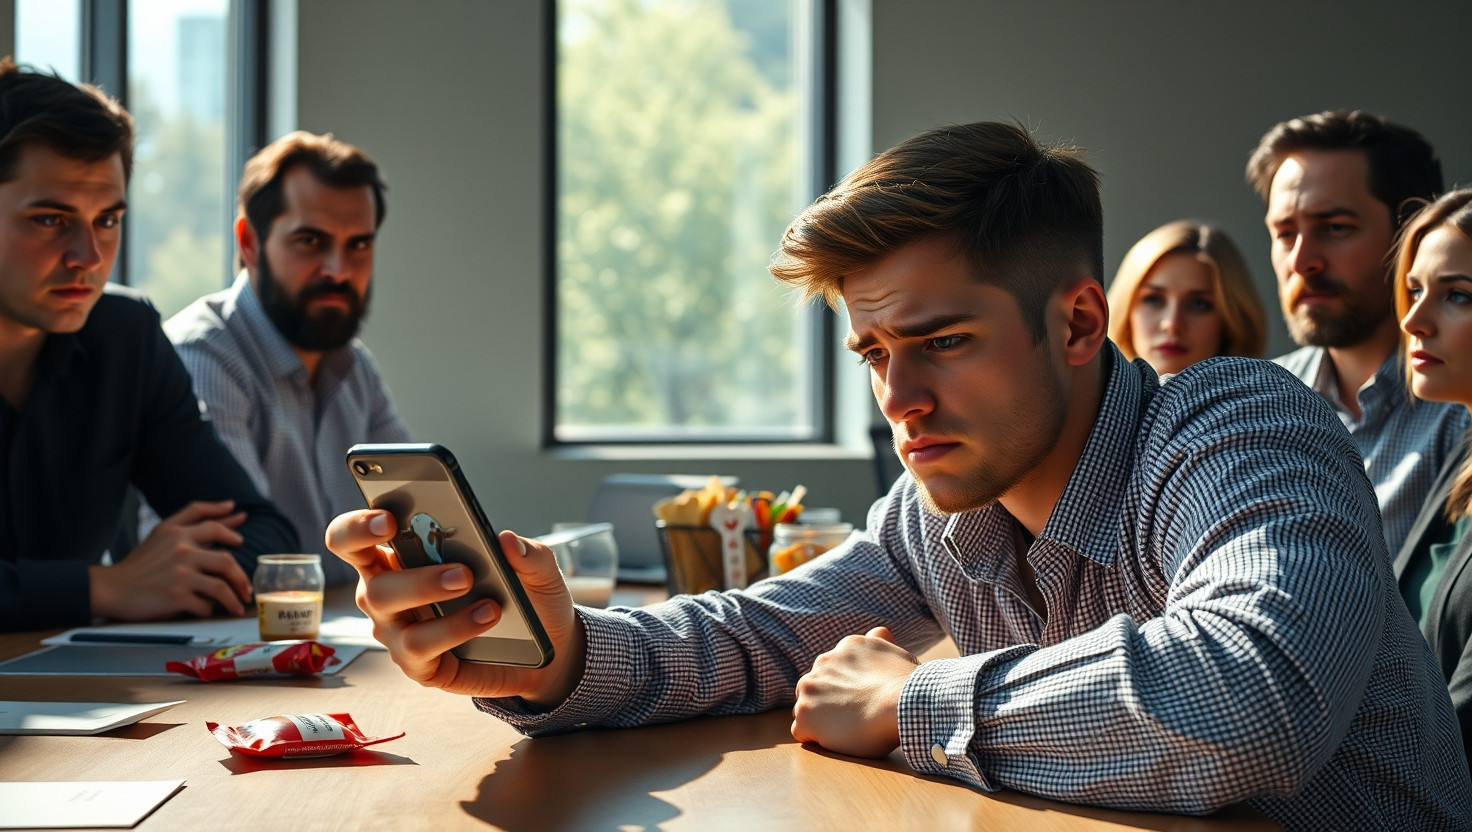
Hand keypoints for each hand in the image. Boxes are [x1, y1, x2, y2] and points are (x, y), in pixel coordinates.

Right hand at [90, 500, 251, 619]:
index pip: (211, 524)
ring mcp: (180, 574)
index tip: (240, 537)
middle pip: (226, 560)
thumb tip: (230, 507)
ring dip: (234, 598)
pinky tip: (207, 610)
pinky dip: (208, 609)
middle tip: (246, 587)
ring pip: (221, 586)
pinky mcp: (177, 596)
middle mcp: (181, 550)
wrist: (111, 588)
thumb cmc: (138, 564)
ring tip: (239, 604)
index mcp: (176, 533)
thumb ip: (191, 520)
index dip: (230, 528)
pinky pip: (205, 605)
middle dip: (240, 576)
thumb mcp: (160, 534)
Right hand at [326, 509, 585, 705]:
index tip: (387, 519)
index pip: (354, 537)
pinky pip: (420, 648)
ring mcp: (399, 632)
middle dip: (413, 573)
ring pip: (393, 615)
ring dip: (433, 596)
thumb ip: (529, 553)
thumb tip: (508, 540)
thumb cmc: (526, 600)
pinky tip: (486, 619)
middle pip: (371, 580)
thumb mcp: (538, 572)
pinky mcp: (417, 665)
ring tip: (483, 596)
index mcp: (401, 556)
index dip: (358, 526)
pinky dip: (455, 630)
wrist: (546, 652)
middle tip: (463, 572)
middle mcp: (389, 593)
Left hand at [791, 626, 918, 757]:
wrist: (902, 703)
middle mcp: (822, 663)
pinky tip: (836, 741)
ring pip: (805, 708)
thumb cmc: (905, 684)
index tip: (858, 701)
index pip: (833, 669)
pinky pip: (801, 731)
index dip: (843, 689)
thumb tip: (878, 633)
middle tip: (851, 718)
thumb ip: (880, 642)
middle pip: (814, 687)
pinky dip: (815, 738)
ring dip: (819, 720)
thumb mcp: (893, 652)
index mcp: (844, 648)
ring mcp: (810, 689)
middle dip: (826, 702)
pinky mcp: (805, 715)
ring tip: (845, 731)